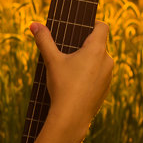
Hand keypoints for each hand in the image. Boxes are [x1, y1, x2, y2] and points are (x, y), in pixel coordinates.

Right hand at [30, 20, 112, 136]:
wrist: (72, 117)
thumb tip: (34, 24)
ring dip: (87, 62)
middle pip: (98, 45)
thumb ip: (44, 41)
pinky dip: (88, 76)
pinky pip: (98, 76)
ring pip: (98, 61)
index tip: (80, 28)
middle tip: (67, 51)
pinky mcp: (105, 89)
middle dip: (84, 46)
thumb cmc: (63, 86)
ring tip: (69, 69)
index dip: (92, 24)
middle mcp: (107, 60)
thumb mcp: (51, 61)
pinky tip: (74, 84)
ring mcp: (108, 76)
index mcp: (97, 49)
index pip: (102, 26)